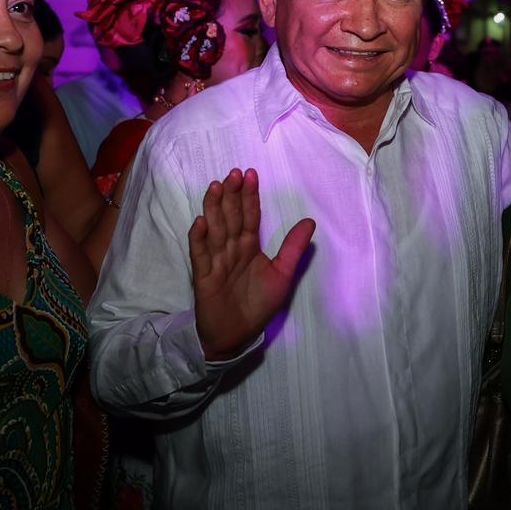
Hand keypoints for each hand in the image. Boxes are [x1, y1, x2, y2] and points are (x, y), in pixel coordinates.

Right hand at [189, 168, 314, 360]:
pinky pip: (201, 255)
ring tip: (217, 187)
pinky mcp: (204, 277)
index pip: (249, 216)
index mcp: (249, 246)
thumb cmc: (258, 305)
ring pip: (215, 230)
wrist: (237, 336)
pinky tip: (200, 222)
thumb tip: (310, 221)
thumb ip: (293, 248)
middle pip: (231, 217)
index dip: (250, 196)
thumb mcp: (282, 274)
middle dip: (232, 195)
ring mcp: (216, 261)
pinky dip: (200, 239)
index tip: (251, 175)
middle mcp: (231, 249)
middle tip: (234, 173)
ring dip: (214, 209)